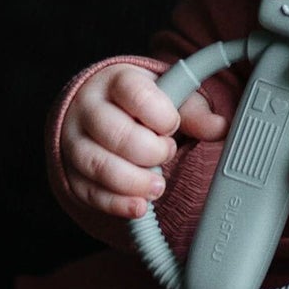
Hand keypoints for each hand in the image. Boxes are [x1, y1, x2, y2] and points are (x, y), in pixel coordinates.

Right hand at [60, 63, 223, 219]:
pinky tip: (140, 206)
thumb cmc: (138, 104)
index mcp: (116, 81)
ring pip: (100, 166)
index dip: (162, 116)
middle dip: (151, 152)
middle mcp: (88, 108)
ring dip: (135, 182)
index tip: (171, 125)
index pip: (136, 94)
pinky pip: (89, 193)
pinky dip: (118, 204)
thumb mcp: (168, 96)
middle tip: (167, 153)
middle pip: (117, 135)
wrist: (94, 112)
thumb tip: (219, 127)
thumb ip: (194, 111)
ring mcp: (73, 141)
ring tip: (158, 185)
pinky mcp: (69, 172)